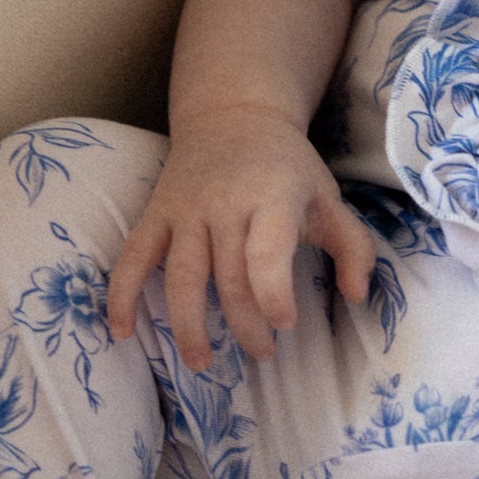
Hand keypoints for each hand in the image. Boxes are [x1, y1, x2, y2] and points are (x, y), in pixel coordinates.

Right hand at [105, 106, 374, 369]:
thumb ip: (353, 247)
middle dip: (245, 324)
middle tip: (262, 352)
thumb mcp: (328, 197)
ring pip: (181, 276)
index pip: (266, 253)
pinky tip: (120, 332)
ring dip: (188, 326)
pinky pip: (134, 256)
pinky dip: (122, 294)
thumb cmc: (288, 167)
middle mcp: (226, 203)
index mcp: (272, 196)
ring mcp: (186, 209)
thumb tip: (358, 297)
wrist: (233, 114)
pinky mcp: (155, 213)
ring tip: (201, 363)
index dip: (273, 295)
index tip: (285, 324)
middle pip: (228, 277)